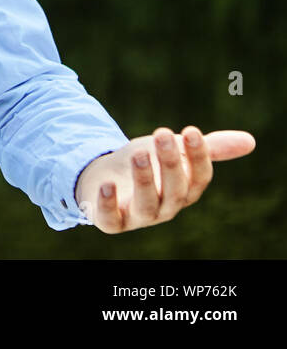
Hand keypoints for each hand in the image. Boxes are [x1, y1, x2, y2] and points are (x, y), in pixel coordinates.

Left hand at [74, 126, 255, 232]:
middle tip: (163, 134)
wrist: (102, 177)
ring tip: (139, 153)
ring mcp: (139, 216)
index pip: (199, 177)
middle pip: (175, 189)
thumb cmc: (145, 164)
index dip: (198, 156)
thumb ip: (205, 147)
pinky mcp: (111, 220)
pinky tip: (107, 184)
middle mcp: (166, 207)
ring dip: (144, 179)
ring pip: (147, 204)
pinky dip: (108, 203)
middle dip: (171, 163)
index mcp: (184, 190)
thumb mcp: (172, 151)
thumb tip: (250, 141)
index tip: (192, 131)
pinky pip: (110, 218)